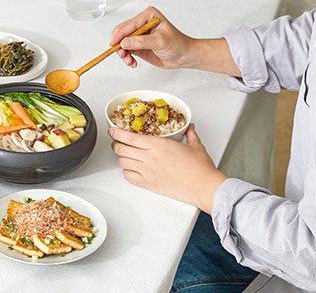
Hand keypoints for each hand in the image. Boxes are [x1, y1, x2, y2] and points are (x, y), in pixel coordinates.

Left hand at [109, 124, 226, 212]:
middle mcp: (150, 157)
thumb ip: (189, 135)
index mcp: (159, 145)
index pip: (130, 137)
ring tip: (125, 155)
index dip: (117, 133)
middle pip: (121, 148)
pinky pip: (129, 177)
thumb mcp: (195, 146)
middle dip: (116, 144)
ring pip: (122, 162)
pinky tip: (131, 169)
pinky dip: (126, 172)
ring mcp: (148, 171)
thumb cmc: (200, 168)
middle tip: (118, 142)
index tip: (112, 131)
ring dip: (121, 157)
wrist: (204, 187)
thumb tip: (190, 128)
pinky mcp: (149, 184)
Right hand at [110, 7, 195, 68]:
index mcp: (148, 16)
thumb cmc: (178, 44)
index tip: (114, 44)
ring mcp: (139, 35)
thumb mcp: (161, 41)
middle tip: (122, 54)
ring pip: (122, 43)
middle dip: (120, 45)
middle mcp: (142, 24)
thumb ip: (142, 41)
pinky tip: (132, 62)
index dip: (120, 35)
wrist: (184, 56)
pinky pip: (126, 51)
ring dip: (123, 53)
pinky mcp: (138, 45)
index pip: (129, 24)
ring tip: (129, 60)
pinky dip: (127, 58)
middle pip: (122, 33)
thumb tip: (125, 42)